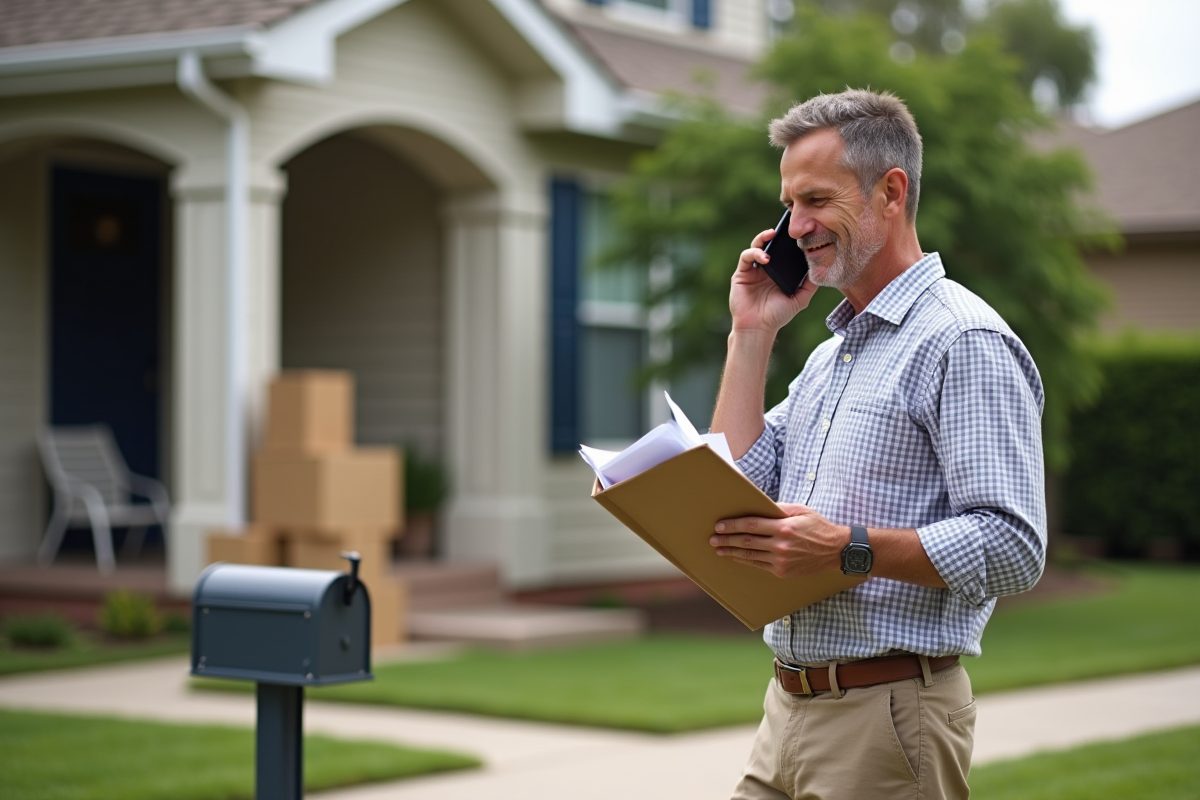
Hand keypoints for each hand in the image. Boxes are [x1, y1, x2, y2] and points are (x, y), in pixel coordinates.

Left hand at [710, 503, 845, 577]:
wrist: (836, 550)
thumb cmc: (817, 527)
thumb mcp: (801, 511)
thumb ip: (779, 509)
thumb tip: (758, 507)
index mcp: (784, 527)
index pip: (751, 525)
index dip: (733, 525)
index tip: (720, 525)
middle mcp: (781, 545)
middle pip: (747, 542)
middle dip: (727, 540)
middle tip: (713, 538)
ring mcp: (781, 561)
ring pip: (750, 556)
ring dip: (732, 553)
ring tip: (719, 549)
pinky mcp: (782, 571)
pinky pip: (759, 565)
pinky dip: (746, 561)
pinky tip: (736, 558)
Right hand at [731, 229, 818, 334]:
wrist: (758, 328)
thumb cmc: (777, 315)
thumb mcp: (800, 299)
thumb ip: (810, 284)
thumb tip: (822, 267)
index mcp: (779, 271)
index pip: (783, 251)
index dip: (789, 241)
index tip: (798, 233)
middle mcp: (765, 268)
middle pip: (769, 244)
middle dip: (776, 234)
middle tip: (784, 229)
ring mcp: (753, 270)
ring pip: (756, 246)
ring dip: (763, 239)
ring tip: (771, 237)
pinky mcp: (741, 273)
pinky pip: (746, 257)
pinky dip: (754, 253)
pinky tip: (764, 258)